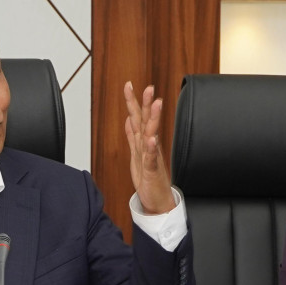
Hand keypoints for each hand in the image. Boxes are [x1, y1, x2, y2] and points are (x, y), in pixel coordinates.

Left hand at [123, 82, 175, 214]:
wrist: (157, 200)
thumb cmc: (148, 178)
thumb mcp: (136, 154)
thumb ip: (132, 136)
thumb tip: (128, 119)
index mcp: (142, 142)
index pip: (137, 117)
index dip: (133, 101)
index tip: (130, 84)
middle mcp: (148, 146)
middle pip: (147, 121)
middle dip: (147, 104)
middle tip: (148, 87)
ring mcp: (152, 157)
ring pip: (152, 134)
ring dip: (154, 119)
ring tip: (156, 104)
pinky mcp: (152, 170)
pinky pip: (152, 158)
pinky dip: (151, 148)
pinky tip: (151, 139)